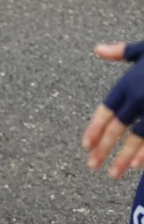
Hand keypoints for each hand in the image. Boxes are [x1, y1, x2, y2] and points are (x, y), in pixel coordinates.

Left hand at [83, 40, 143, 178]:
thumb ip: (122, 53)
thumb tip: (99, 49)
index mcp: (129, 82)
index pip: (106, 110)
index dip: (94, 128)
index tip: (85, 145)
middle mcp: (140, 95)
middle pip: (117, 127)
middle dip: (104, 148)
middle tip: (92, 166)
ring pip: (138, 136)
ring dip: (124, 157)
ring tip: (114, 174)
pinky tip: (138, 166)